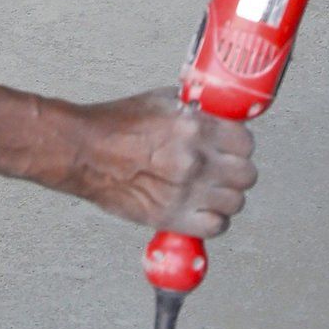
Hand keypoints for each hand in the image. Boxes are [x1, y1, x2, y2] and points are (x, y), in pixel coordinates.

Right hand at [65, 89, 256, 236]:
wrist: (82, 151)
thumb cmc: (115, 124)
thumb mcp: (162, 101)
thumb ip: (196, 109)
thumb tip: (220, 114)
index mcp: (196, 126)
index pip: (246, 143)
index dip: (239, 147)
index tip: (230, 149)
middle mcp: (195, 159)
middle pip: (246, 175)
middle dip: (236, 173)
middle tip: (221, 172)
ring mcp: (185, 190)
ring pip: (235, 203)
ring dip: (225, 198)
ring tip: (209, 193)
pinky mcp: (171, 216)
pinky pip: (215, 227)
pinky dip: (213, 222)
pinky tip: (201, 212)